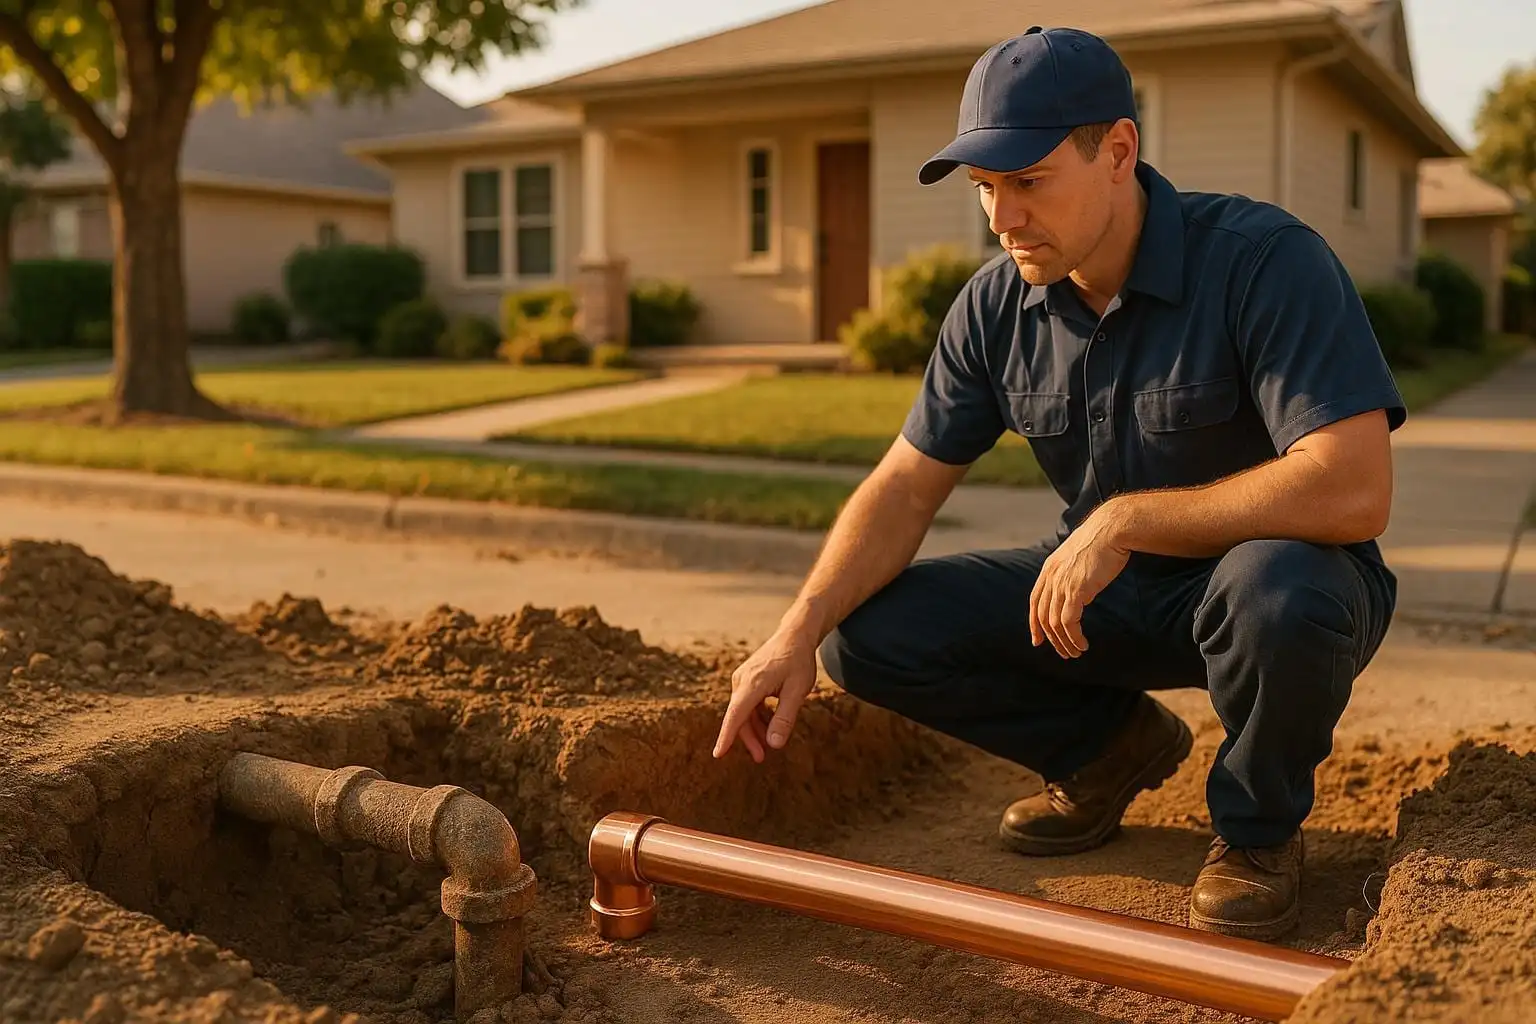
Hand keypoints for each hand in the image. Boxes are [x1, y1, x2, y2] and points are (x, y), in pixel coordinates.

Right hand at [713, 627, 819, 761]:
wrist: (794, 635)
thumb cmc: (798, 661)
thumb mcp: (798, 691)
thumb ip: (784, 718)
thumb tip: (774, 744)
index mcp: (752, 683)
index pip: (736, 715)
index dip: (727, 736)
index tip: (718, 754)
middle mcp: (742, 681)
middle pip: (739, 716)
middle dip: (749, 738)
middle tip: (762, 758)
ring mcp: (742, 679)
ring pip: (743, 711)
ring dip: (754, 728)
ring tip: (769, 743)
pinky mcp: (747, 679)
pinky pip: (747, 703)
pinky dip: (757, 716)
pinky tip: (770, 724)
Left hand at [1029, 504, 1130, 658]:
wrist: (1111, 529)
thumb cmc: (1102, 542)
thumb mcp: (1078, 556)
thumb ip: (1071, 573)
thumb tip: (1077, 590)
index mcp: (1049, 569)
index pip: (1035, 602)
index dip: (1034, 623)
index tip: (1038, 640)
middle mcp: (1051, 577)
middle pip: (1043, 616)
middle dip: (1052, 639)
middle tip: (1065, 653)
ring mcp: (1062, 584)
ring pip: (1055, 623)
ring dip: (1065, 642)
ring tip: (1077, 652)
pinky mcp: (1076, 590)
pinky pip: (1069, 622)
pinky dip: (1074, 637)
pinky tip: (1082, 644)